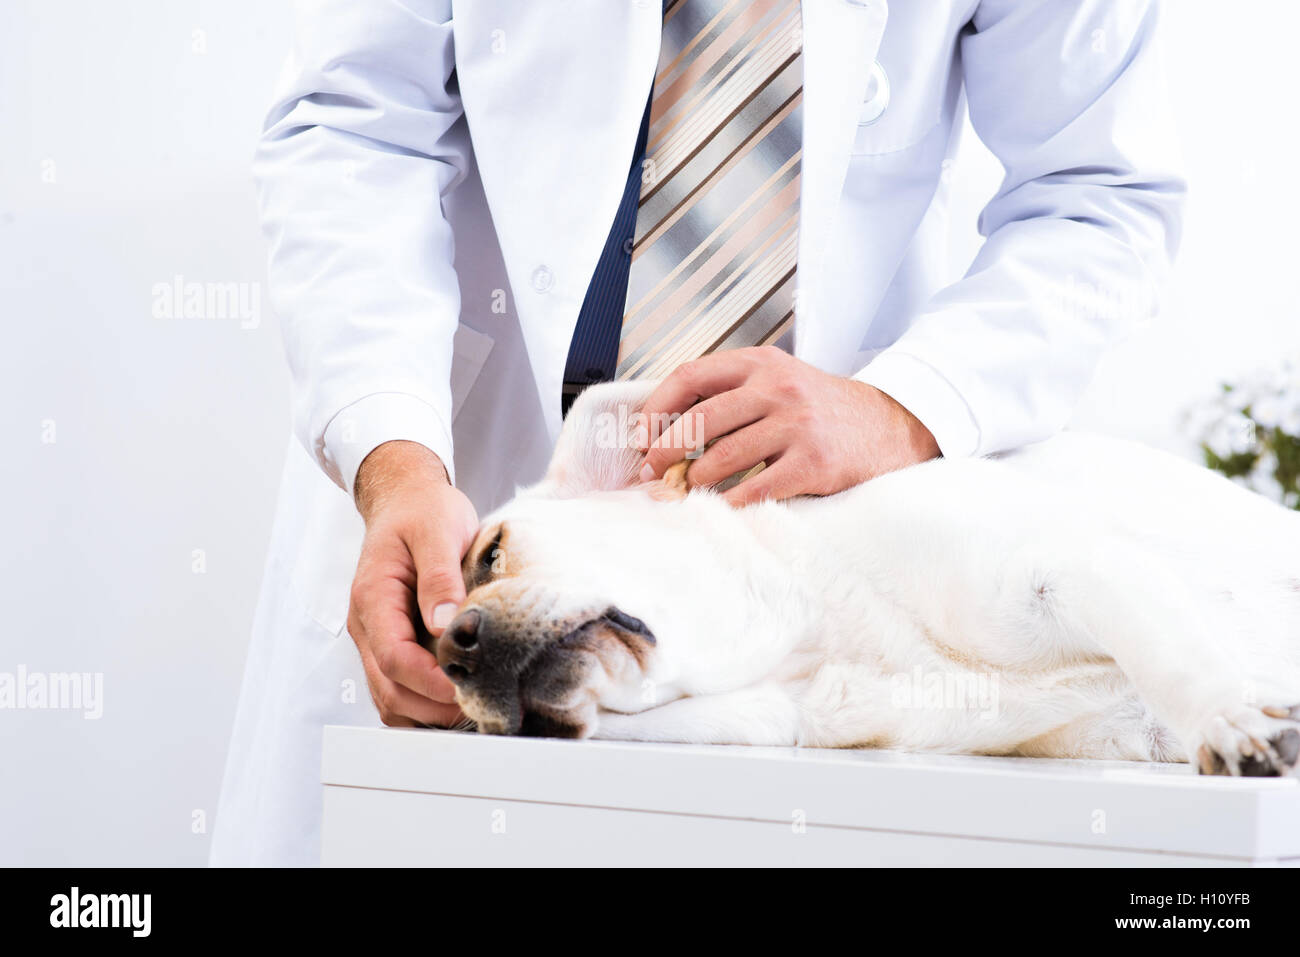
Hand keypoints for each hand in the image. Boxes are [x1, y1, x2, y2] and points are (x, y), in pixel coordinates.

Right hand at [348, 440, 476, 726]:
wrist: (405, 499)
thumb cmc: (423, 511)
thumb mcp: (438, 530)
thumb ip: (440, 576)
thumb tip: (444, 624)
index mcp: (373, 597)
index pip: (394, 658)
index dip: (431, 682)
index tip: (469, 689)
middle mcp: (367, 625)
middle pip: (390, 690)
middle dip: (433, 708)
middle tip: (482, 709)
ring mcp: (376, 638)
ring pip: (391, 698)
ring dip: (428, 714)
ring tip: (475, 710)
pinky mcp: (392, 642)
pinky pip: (400, 688)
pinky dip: (425, 705)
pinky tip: (460, 700)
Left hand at [636, 347, 939, 505]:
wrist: (889, 425)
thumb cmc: (823, 409)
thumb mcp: (779, 381)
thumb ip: (731, 393)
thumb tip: (666, 426)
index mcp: (761, 364)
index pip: (690, 377)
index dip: (657, 409)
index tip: (642, 435)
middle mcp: (777, 389)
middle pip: (699, 421)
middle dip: (666, 451)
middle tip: (653, 471)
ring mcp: (797, 426)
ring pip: (722, 458)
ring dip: (695, 481)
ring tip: (687, 489)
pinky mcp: (813, 463)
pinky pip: (755, 489)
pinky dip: (729, 503)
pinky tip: (720, 508)